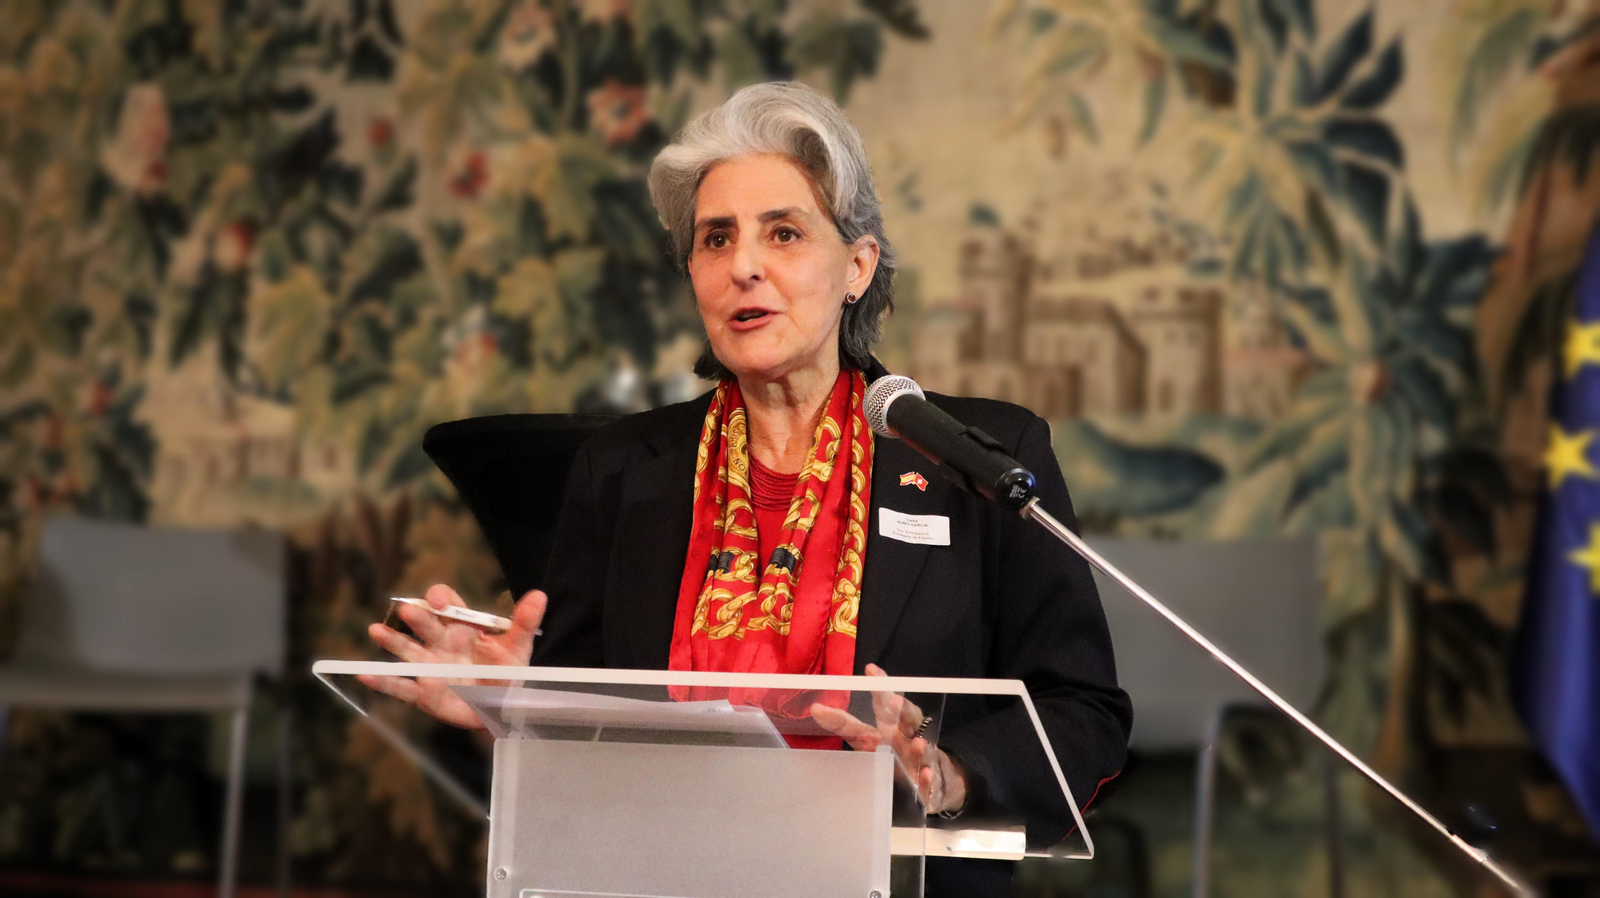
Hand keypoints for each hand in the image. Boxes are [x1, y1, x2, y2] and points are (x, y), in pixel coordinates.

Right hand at [361, 584, 546, 729]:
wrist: (504, 707)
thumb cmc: (508, 671)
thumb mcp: (519, 647)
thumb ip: (525, 622)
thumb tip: (539, 596)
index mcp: (462, 627)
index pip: (447, 606)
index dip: (442, 599)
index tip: (440, 600)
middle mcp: (441, 643)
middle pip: (426, 626)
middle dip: (417, 618)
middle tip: (407, 610)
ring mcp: (430, 667)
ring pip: (407, 651)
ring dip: (392, 641)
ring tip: (375, 631)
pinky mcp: (424, 693)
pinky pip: (401, 687)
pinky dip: (384, 682)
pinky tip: (365, 675)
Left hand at [809, 663, 968, 814]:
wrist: (924, 778)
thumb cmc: (892, 751)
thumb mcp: (865, 737)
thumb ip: (842, 724)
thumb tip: (814, 708)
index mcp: (893, 722)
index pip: (886, 700)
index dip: (880, 685)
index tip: (870, 670)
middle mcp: (909, 735)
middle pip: (909, 718)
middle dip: (903, 710)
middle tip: (894, 701)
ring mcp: (921, 757)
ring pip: (923, 748)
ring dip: (921, 745)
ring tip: (918, 743)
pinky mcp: (929, 780)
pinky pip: (930, 779)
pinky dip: (929, 778)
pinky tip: (926, 776)